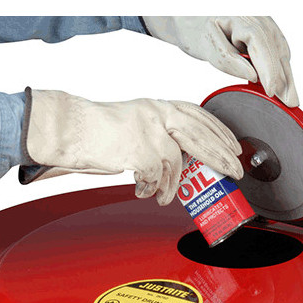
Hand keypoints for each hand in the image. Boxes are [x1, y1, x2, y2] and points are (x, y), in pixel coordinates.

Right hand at [23, 89, 242, 204]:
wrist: (70, 128)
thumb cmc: (97, 129)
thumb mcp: (135, 121)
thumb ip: (159, 133)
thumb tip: (180, 157)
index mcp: (158, 106)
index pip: (199, 116)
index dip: (219, 131)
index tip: (233, 145)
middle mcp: (157, 115)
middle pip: (201, 137)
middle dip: (220, 157)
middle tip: (233, 173)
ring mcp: (150, 132)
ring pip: (176, 164)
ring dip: (172, 186)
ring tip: (165, 196)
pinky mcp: (140, 150)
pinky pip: (156, 176)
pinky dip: (152, 188)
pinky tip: (144, 191)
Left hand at [142, 16, 298, 106]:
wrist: (187, 13)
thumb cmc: (193, 26)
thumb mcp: (204, 45)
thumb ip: (227, 60)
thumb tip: (253, 76)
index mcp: (240, 15)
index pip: (261, 44)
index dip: (270, 70)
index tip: (273, 91)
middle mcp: (256, 14)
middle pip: (276, 48)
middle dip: (284, 77)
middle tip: (291, 102)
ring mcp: (262, 19)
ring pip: (280, 48)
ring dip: (286, 74)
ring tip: (290, 97)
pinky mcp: (262, 27)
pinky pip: (276, 47)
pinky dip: (280, 65)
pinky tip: (283, 82)